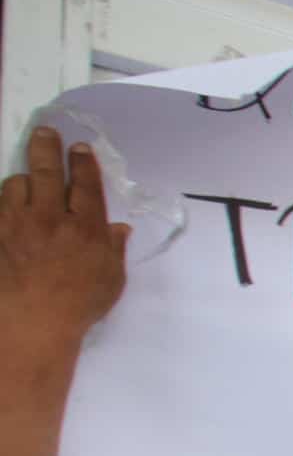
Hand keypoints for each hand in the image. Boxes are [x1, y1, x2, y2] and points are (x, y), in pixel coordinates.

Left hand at [0, 127, 128, 358]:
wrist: (31, 322)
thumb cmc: (78, 305)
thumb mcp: (111, 280)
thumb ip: (113, 250)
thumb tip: (118, 228)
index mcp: (85, 228)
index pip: (85, 185)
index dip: (84, 163)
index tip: (80, 147)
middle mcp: (51, 218)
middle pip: (47, 171)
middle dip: (47, 147)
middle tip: (45, 132)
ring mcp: (18, 224)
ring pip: (17, 184)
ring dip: (24, 179)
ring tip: (28, 180)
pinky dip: (6, 201)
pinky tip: (10, 204)